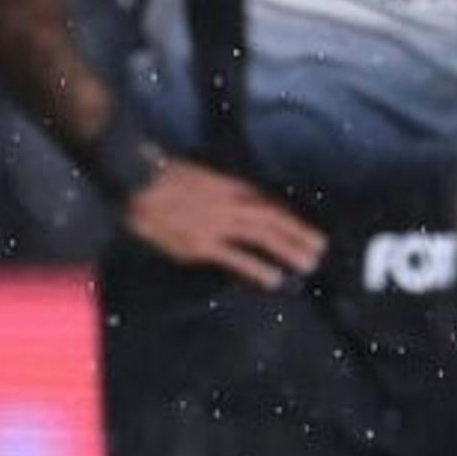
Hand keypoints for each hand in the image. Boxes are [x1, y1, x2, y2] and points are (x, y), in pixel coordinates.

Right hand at [122, 158, 327, 290]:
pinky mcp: (203, 244)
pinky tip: (274, 280)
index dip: (287, 216)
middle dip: (298, 233)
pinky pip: (237, 258)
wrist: (136, 182)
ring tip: (309, 263)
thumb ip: (216, 190)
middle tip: (320, 248)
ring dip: (289, 249)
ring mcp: (218, 224)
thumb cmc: (158, 178)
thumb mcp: (195, 176)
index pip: (265, 202)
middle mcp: (230, 203)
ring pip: (263, 235)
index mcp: (227, 186)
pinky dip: (257, 268)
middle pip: (272, 218)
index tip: (302, 228)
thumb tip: (230, 199)